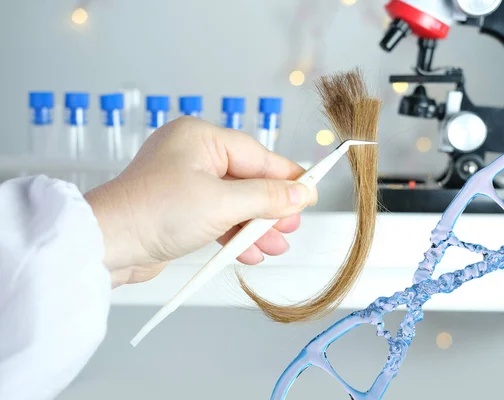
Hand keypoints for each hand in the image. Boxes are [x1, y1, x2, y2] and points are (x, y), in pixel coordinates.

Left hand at [84, 117, 317, 287]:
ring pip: (234, 201)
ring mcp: (185, 183)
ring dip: (255, 226)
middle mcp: (192, 156)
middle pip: (247, 179)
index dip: (286, 176)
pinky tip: (251, 252)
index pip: (256, 155)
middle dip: (271, 207)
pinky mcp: (180, 208)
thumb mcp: (222, 203)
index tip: (310, 192)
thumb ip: (267, 197)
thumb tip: (300, 193)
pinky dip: (234, 234)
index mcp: (200, 138)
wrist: (108, 246)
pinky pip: (217, 216)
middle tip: (292, 225)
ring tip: (276, 245)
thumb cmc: (153, 212)